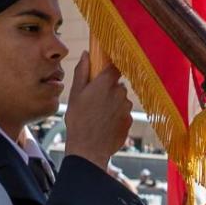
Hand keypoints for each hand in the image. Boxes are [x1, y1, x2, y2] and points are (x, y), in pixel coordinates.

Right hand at [62, 53, 132, 169]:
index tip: (103, 71)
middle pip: (117, 84)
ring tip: (97, 116)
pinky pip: (123, 113)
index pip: (115, 65)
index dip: (109, 68)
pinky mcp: (130, 120)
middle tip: (93, 100)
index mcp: (106, 82)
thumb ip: (82, 72)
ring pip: (120, 100)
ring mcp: (127, 107)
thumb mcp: (75, 94)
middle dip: (108, 89)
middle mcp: (120, 92)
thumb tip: (86, 54)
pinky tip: (104, 124)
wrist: (89, 150)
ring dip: (112, 104)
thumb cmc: (78, 121)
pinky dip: (116, 116)